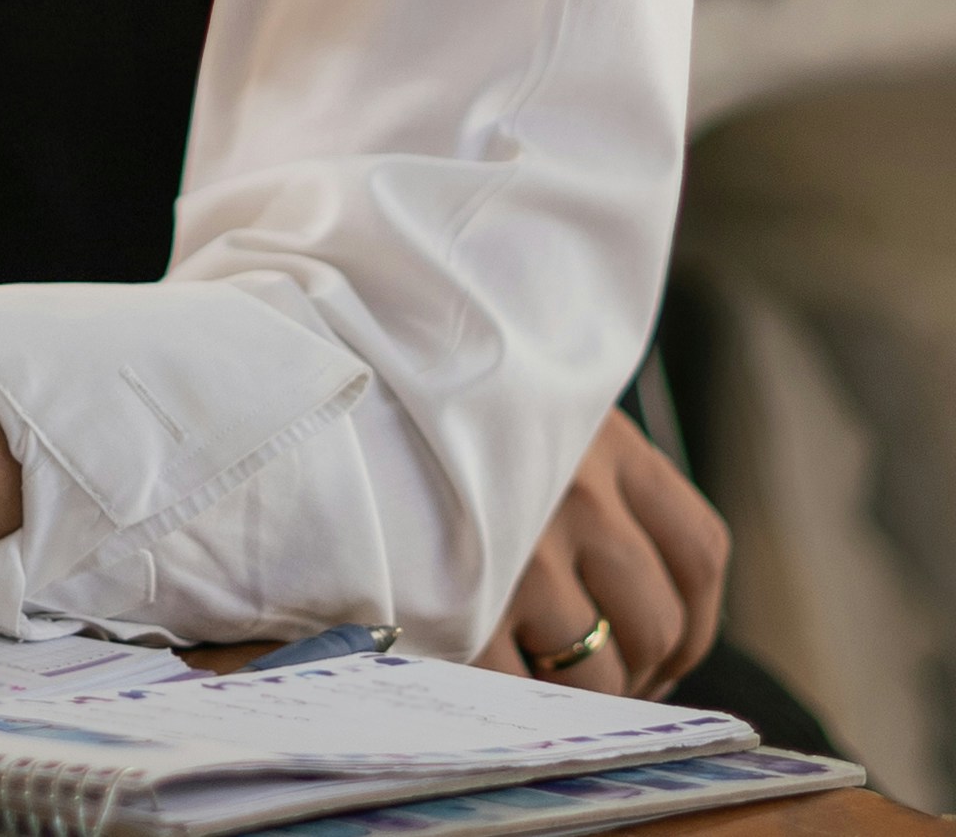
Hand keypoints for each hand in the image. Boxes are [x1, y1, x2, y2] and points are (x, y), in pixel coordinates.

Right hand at [480, 411, 728, 695]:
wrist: (357, 354)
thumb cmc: (453, 401)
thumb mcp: (543, 408)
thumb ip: (603, 480)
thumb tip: (650, 611)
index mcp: (610, 441)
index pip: (700, 552)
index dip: (694, 624)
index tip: (664, 649)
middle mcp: (579, 492)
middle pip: (658, 625)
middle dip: (640, 670)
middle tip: (604, 676)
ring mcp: (524, 544)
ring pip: (599, 672)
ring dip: (587, 697)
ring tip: (553, 683)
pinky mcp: (465, 592)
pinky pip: (521, 688)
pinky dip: (524, 704)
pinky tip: (506, 683)